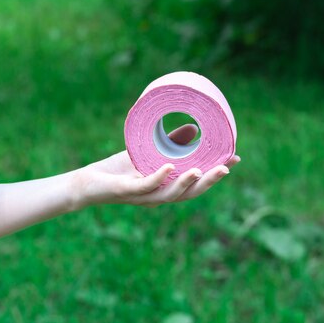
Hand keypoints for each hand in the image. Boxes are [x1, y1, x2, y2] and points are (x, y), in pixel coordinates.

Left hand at [72, 124, 240, 209]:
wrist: (88, 182)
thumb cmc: (118, 170)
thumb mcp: (148, 152)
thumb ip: (171, 143)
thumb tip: (194, 129)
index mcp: (165, 187)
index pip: (196, 183)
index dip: (216, 173)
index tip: (235, 158)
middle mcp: (157, 195)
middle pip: (189, 193)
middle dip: (209, 182)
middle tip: (227, 168)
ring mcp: (142, 195)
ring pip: (170, 194)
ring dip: (187, 183)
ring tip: (202, 170)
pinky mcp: (126, 190)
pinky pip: (145, 186)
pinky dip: (158, 177)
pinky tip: (168, 166)